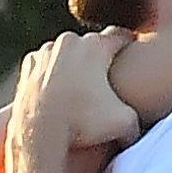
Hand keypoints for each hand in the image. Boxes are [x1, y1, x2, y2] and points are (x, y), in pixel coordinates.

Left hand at [10, 31, 140, 160]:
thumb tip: (142, 126)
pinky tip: (56, 89)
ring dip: (73, 64)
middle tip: (104, 78)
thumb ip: (138, 118)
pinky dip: (51, 73)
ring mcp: (47, 51)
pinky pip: (45, 63)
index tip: (132, 55)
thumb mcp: (123, 124)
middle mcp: (70, 41)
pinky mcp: (29, 65)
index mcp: (96, 46)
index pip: (120, 36)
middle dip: (98, 58)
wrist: (38, 135)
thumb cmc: (82, 126)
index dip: (129, 46)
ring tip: (79, 86)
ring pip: (66, 52)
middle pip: (91, 44)